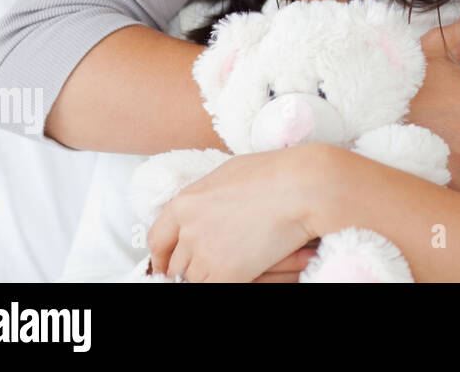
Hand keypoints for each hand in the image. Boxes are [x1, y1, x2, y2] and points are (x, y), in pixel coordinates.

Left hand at [147, 145, 319, 281]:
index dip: (161, 254)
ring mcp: (206, 253)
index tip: (165, 262)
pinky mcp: (227, 273)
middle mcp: (189, 230)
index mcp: (185, 203)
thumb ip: (204, 197)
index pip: (158, 239)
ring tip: (228, 263)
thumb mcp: (227, 174)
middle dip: (189, 263)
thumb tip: (200, 210)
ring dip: (207, 273)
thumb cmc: (273, 174)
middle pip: (177, 262)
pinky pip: (211, 286)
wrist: (301, 188)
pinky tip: (236, 273)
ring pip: (194, 277)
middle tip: (206, 261)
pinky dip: (221, 281)